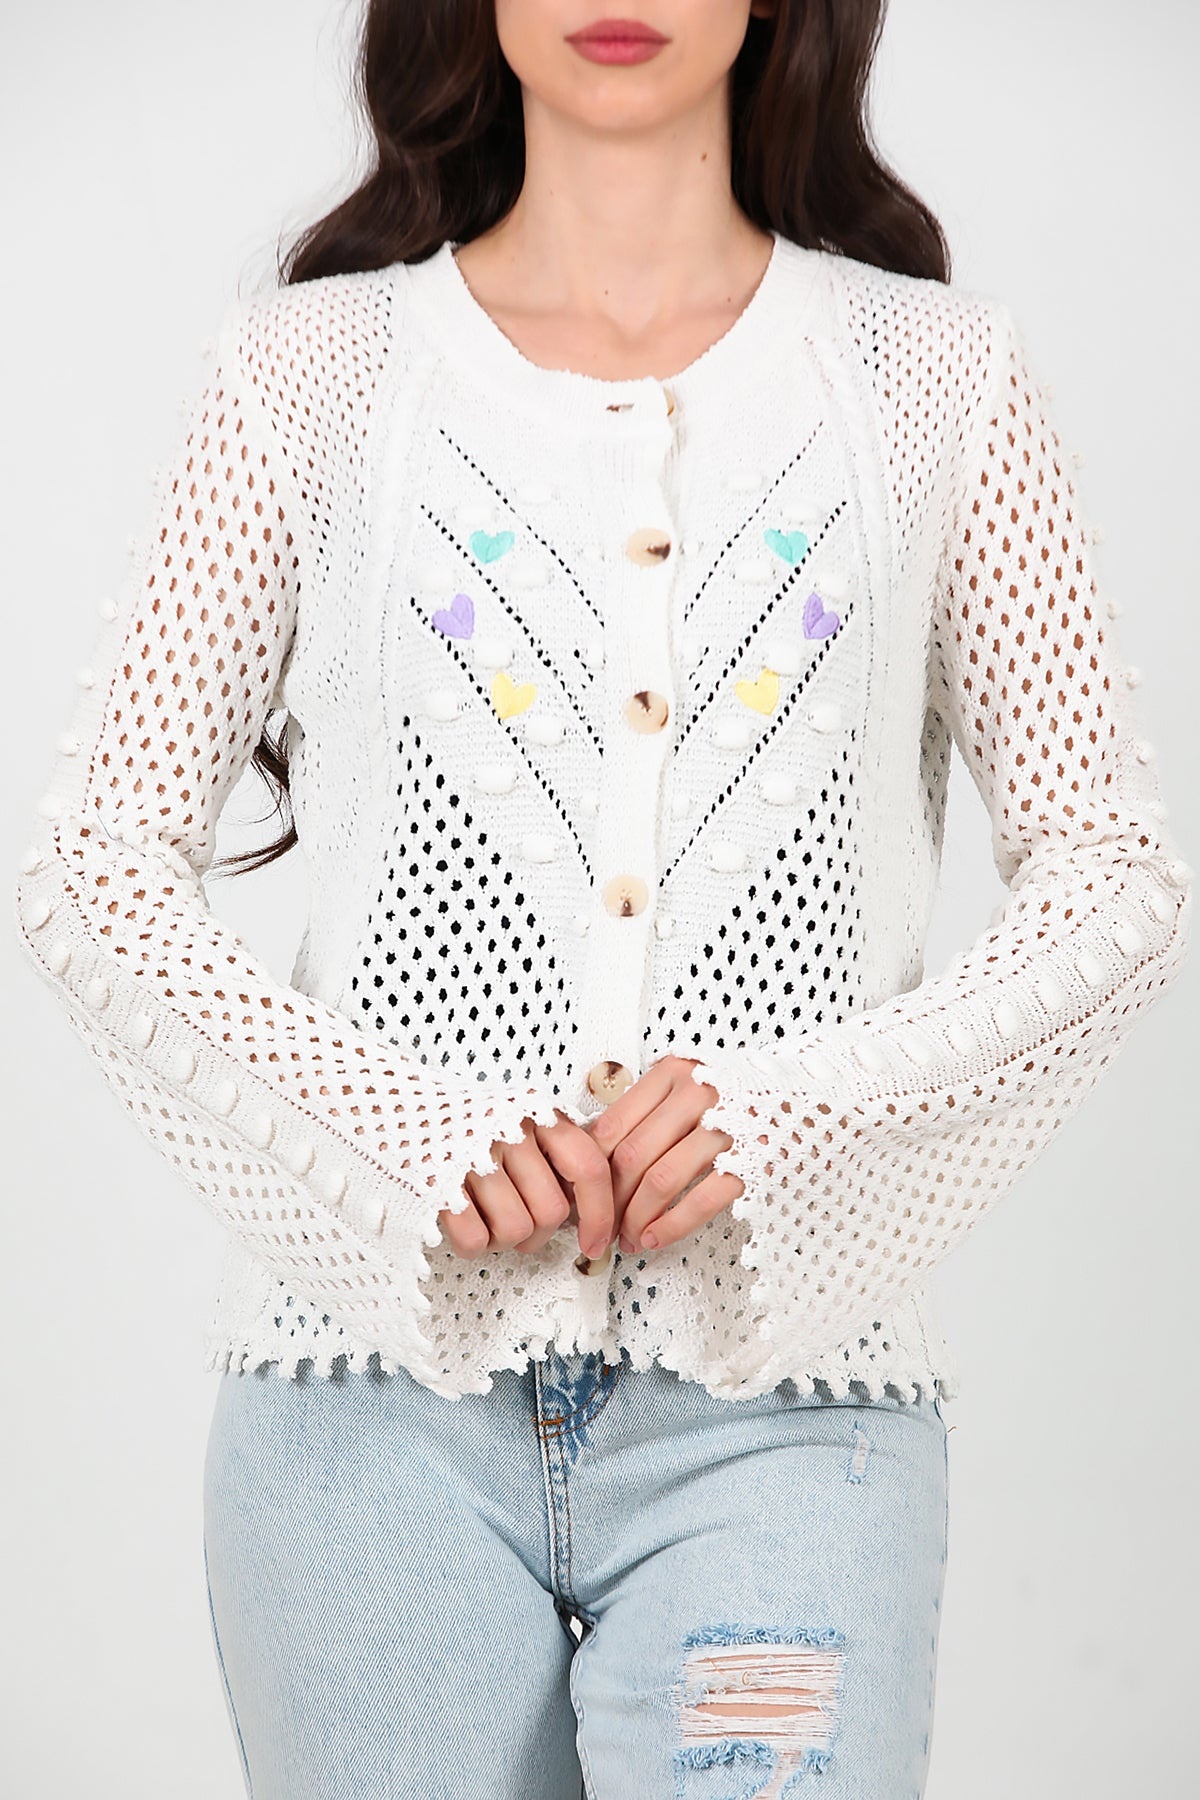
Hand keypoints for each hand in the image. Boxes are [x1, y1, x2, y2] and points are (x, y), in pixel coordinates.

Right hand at [438, 1108, 614, 1260]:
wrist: (391, 1104)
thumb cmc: (466, 1123)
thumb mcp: (519, 1119)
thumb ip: (555, 1152)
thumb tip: (590, 1211)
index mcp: (536, 1114)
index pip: (589, 1168)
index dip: (601, 1213)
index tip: (597, 1242)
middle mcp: (508, 1131)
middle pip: (552, 1211)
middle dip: (539, 1233)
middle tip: (520, 1226)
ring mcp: (471, 1156)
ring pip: (516, 1230)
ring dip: (503, 1240)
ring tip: (486, 1219)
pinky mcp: (436, 1183)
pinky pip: (475, 1240)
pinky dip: (472, 1244)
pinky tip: (462, 1223)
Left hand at [585, 1055, 742, 1253]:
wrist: (816, 1095)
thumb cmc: (743, 1098)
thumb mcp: (692, 1087)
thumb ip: (649, 1113)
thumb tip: (594, 1161)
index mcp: (674, 1074)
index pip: (612, 1127)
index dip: (591, 1171)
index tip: (584, 1198)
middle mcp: (698, 1093)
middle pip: (631, 1156)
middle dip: (609, 1203)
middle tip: (601, 1230)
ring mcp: (728, 1127)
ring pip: (660, 1180)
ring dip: (636, 1219)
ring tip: (630, 1240)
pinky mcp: (753, 1161)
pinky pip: (700, 1200)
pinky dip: (671, 1226)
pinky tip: (656, 1239)